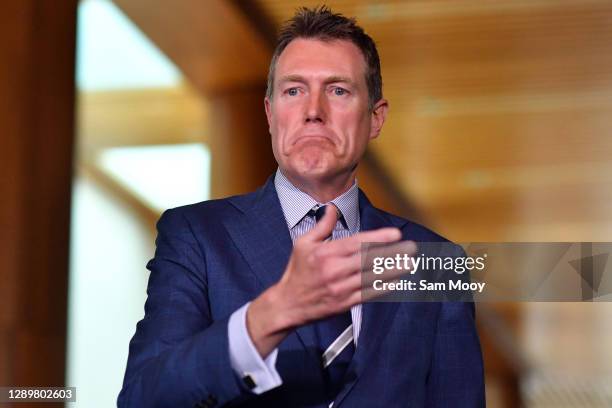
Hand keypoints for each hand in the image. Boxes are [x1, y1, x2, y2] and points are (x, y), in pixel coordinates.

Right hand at [246, 206, 404, 356]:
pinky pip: (368, 295)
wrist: (288, 304)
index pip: (357, 243)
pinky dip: (383, 288)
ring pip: (372, 278)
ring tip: (409, 263)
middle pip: (369, 260)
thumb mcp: (303, 243)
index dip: (378, 238)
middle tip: (411, 248)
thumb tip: (332, 208)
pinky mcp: (344, 304)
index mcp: (325, 253)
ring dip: (393, 270)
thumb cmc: (297, 272)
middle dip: (392, 253)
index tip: (395, 234)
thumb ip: (322, 226)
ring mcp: (340, 289)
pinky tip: (396, 281)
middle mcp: (334, 271)